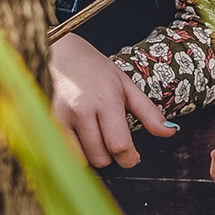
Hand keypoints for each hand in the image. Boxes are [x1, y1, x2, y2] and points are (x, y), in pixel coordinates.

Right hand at [51, 33, 175, 168]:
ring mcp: (58, 118)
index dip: (129, 158)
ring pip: (81, 160)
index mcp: (106, 100)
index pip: (119, 145)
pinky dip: (73, 153)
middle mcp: (81, 111)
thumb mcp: (127, 86)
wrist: (58, 54)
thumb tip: (170, 131)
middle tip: (113, 142)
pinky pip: (62, 153)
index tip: (133, 157)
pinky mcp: (44, 123)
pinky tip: (78, 138)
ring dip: (92, 156)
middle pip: (101, 157)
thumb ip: (148, 112)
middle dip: (112, 157)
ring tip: (95, 136)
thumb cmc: (96, 71)